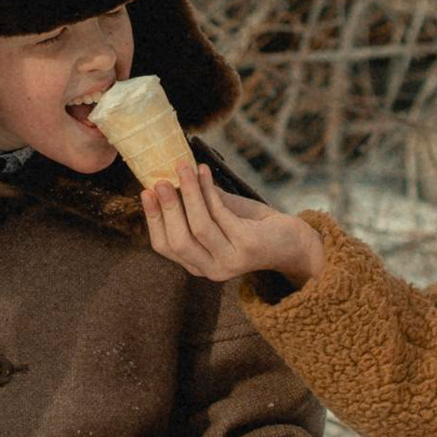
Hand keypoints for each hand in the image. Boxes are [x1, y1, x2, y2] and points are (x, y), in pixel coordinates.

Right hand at [138, 158, 324, 293]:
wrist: (292, 241)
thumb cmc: (252, 226)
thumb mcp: (220, 215)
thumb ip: (198, 203)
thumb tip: (173, 174)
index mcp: (198, 263)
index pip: (164, 246)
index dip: (153, 219)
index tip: (145, 192)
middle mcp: (211, 269)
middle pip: (178, 240)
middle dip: (167, 208)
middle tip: (160, 180)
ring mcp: (230, 260)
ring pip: (199, 227)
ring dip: (189, 193)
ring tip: (183, 167)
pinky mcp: (248, 247)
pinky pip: (221, 215)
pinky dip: (210, 191)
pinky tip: (205, 173)